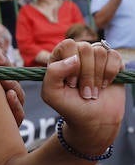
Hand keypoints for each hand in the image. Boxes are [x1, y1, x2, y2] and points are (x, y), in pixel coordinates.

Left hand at [0, 43, 24, 125]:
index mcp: (1, 89)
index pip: (4, 71)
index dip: (0, 59)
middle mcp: (9, 99)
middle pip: (12, 79)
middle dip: (4, 65)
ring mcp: (12, 112)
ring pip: (17, 94)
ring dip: (10, 83)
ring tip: (2, 74)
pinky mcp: (12, 127)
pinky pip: (18, 115)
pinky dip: (15, 105)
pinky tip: (10, 96)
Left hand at [42, 39, 124, 153]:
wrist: (93, 120)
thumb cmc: (69, 106)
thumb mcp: (51, 94)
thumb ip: (53, 72)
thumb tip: (74, 58)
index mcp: (60, 57)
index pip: (68, 45)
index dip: (71, 64)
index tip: (71, 84)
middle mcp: (77, 53)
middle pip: (85, 48)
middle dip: (86, 74)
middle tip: (83, 91)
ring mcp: (95, 57)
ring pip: (100, 52)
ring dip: (97, 76)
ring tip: (93, 91)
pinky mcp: (112, 62)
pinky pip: (114, 56)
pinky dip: (110, 74)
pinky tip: (104, 85)